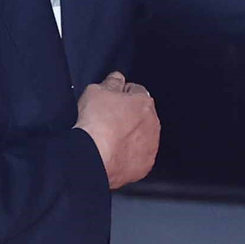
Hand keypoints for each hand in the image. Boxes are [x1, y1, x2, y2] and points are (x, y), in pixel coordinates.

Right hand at [77, 72, 159, 189]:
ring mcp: (150, 146)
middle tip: (107, 122)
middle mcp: (152, 124)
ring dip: (130, 137)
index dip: (121, 94)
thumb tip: (117, 78)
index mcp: (144, 102)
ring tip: (110, 140)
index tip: (111, 101)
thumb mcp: (96, 91)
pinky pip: (138, 157)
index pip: (136, 91)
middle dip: (127, 116)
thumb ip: (111, 82)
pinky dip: (129, 156)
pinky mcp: (144, 165)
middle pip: (141, 115)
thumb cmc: (95, 124)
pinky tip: (114, 154)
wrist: (92, 157)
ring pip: (142, 137)